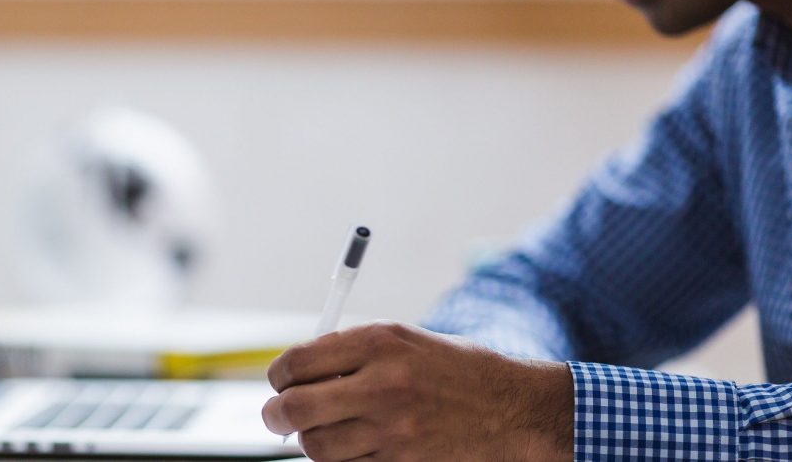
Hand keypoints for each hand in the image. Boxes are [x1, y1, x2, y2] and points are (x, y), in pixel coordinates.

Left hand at [262, 321, 572, 460]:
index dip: (278, 377)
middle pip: (294, 409)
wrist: (514, 411)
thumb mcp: (407, 341)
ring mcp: (392, 429)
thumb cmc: (457, 372)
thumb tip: (297, 372)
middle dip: (276, 416)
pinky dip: (343, 461)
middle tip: (278, 417)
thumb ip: (352, 352)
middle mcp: (382, 384)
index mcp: (379, 342)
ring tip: (328, 431)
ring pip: (316, 447)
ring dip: (312, 442)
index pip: (297, 363)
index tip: (280, 383)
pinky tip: (358, 447)